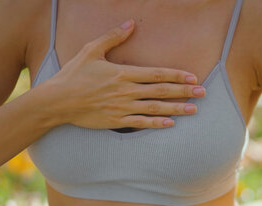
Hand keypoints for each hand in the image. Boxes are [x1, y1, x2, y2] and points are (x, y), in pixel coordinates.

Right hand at [34, 19, 206, 129]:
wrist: (58, 101)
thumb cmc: (73, 74)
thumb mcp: (91, 50)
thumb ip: (113, 37)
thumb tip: (131, 24)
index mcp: (122, 73)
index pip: (157, 73)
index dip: (177, 75)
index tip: (193, 77)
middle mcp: (126, 91)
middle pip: (161, 91)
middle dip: (184, 91)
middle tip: (203, 93)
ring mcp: (122, 108)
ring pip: (155, 108)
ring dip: (176, 109)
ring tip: (194, 110)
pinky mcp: (116, 121)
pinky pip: (140, 123)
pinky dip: (157, 124)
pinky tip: (171, 124)